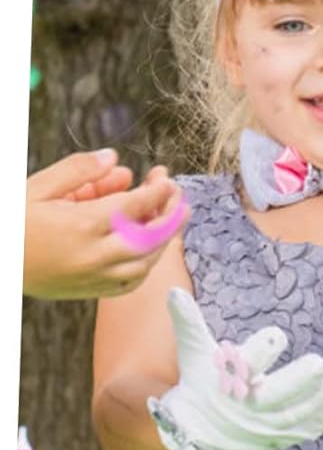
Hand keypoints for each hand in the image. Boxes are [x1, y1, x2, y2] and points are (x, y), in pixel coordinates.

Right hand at [25, 150, 185, 299]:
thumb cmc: (9, 220)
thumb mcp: (37, 187)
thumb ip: (78, 171)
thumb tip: (114, 158)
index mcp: (81, 224)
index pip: (136, 207)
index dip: (158, 192)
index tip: (167, 180)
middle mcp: (93, 255)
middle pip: (150, 236)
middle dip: (170, 215)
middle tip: (179, 198)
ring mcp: (92, 277)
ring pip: (146, 263)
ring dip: (163, 241)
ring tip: (170, 219)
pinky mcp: (87, 291)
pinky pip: (129, 283)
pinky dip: (145, 265)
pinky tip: (148, 248)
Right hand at [149, 288, 322, 449]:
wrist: (199, 432)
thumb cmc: (203, 382)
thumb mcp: (195, 352)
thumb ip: (189, 323)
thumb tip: (173, 290)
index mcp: (227, 384)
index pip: (245, 366)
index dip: (261, 350)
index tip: (278, 335)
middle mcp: (248, 408)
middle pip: (275, 397)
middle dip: (297, 382)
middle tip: (319, 364)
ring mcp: (268, 427)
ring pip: (298, 416)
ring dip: (322, 400)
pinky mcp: (285, 436)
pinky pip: (312, 428)